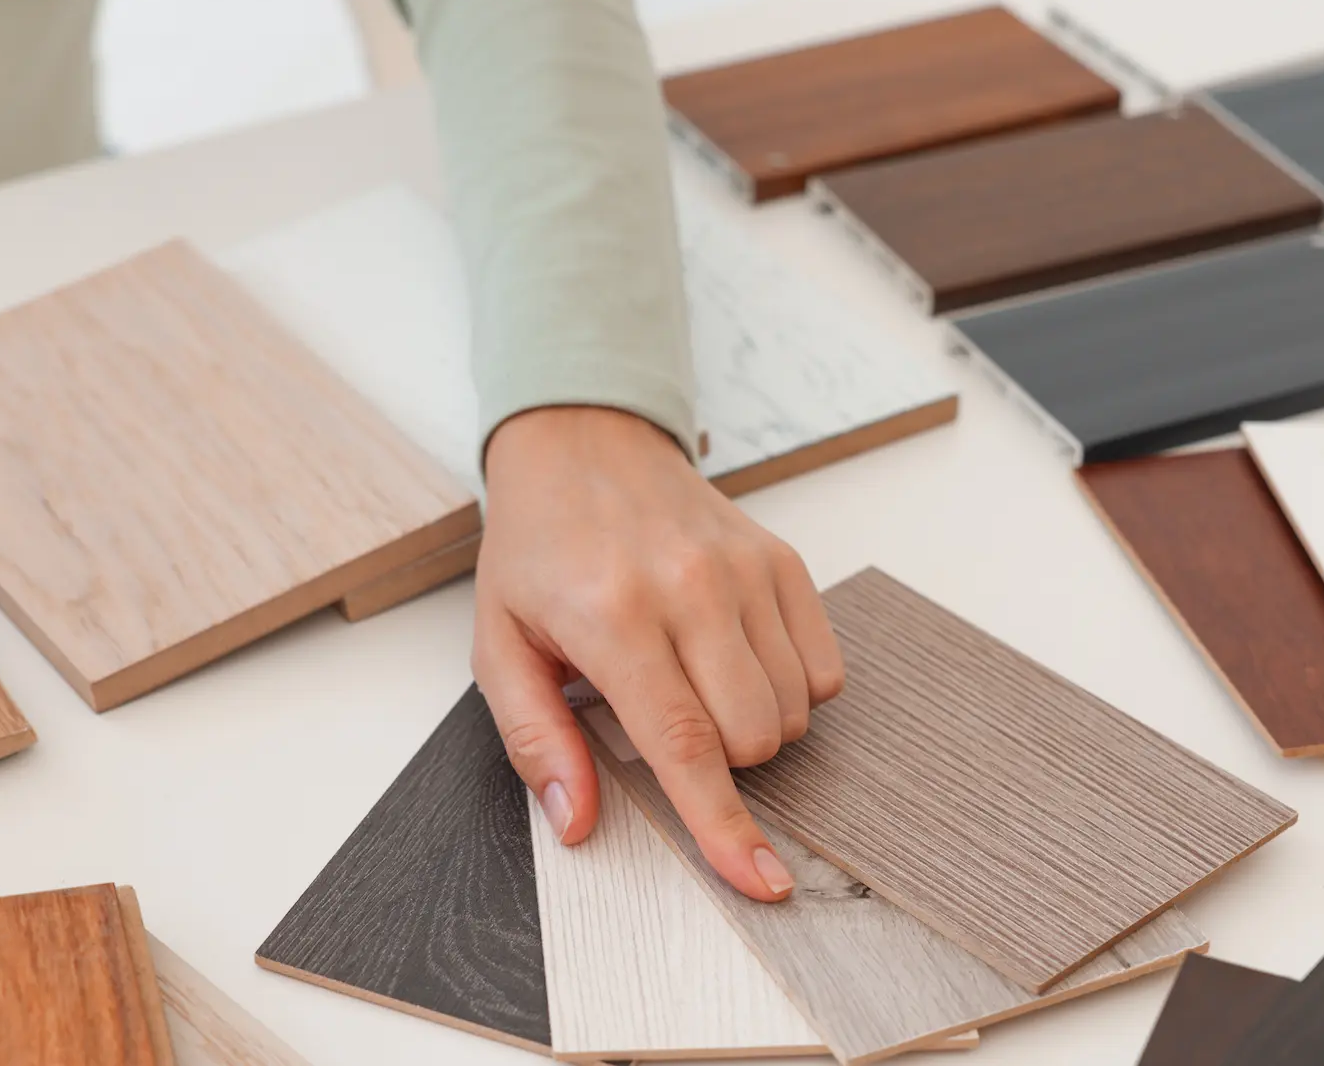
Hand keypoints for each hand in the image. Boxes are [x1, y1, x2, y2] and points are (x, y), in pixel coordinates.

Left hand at [473, 405, 844, 900]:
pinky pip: (823, 670)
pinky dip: (790, 688)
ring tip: (696, 679)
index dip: (722, 825)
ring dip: (754, 725)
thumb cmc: (539, 551)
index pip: (685, 744)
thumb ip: (537, 740)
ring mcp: (745, 570)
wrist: (583, 444)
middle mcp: (690, 589)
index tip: (761, 879)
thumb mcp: (500, 647)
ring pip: (794, 710)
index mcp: (613, 618)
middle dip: (719, 760)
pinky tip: (736, 659)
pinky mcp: (782, 560)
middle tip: (665, 714)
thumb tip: (579, 821)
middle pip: (753, 738)